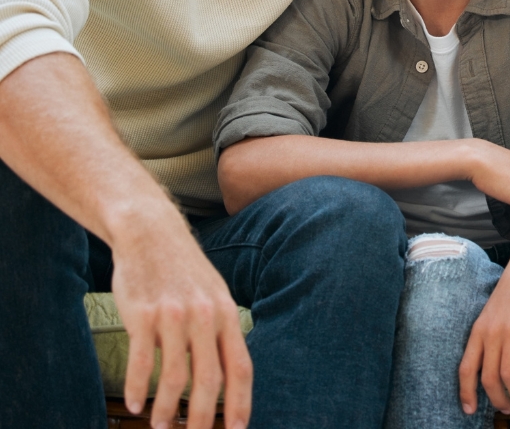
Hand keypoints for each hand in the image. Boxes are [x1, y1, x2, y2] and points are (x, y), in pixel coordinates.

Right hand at [112, 212, 252, 428]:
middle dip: (203, 419)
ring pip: (175, 377)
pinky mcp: (144, 315)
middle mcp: (204, 316)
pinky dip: (139, 390)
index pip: (240, 367)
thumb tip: (225, 375)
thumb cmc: (182, 270)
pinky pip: (142, 363)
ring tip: (160, 426)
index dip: (241, 402)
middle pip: (210, 380)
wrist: (151, 233)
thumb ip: (218, 331)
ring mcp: (174, 315)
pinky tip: (135, 404)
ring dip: (166, 410)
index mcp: (225, 313)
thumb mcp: (212, 294)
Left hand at [458, 235, 509, 414]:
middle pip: (489, 378)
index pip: (466, 368)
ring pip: (509, 375)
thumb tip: (494, 359)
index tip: (470, 411)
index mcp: (480, 327)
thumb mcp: (496, 308)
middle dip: (498, 400)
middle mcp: (492, 330)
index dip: (466, 393)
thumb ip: (493, 332)